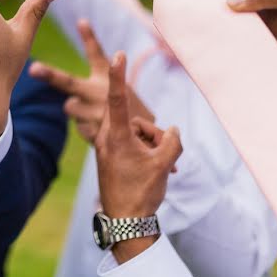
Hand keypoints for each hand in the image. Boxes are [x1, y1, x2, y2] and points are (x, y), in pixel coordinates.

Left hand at [30, 20, 152, 142]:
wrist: (145, 136)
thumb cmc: (123, 98)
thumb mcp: (111, 74)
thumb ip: (93, 51)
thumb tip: (81, 20)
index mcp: (107, 77)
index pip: (97, 54)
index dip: (89, 38)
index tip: (82, 23)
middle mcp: (102, 93)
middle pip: (70, 83)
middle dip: (50, 75)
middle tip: (34, 68)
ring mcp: (98, 114)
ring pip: (70, 107)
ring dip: (78, 108)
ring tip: (98, 113)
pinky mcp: (97, 135)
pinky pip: (79, 126)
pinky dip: (88, 126)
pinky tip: (102, 128)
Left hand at [95, 52, 181, 263]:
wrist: (125, 222)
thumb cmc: (142, 193)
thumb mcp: (164, 164)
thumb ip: (172, 141)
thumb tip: (172, 130)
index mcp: (116, 136)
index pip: (118, 98)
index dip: (120, 75)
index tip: (119, 54)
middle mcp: (106, 138)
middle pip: (131, 117)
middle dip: (149, 129)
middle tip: (159, 149)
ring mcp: (104, 147)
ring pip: (131, 130)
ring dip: (146, 141)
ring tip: (154, 164)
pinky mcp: (107, 155)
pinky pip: (126, 141)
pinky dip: (140, 149)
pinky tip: (148, 168)